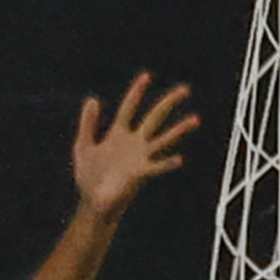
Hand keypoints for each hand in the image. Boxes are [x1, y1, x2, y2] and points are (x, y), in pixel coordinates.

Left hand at [68, 73, 199, 216]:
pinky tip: (179, 159)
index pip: (130, 107)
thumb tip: (93, 99)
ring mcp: (140, 158)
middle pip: (155, 118)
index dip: (137, 92)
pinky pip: (156, 166)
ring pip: (164, 139)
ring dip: (180, 129)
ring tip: (196, 119)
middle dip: (169, 103)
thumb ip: (88, 123)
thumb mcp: (83, 145)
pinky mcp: (140, 174)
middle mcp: (134, 143)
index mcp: (118, 134)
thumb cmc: (88, 177)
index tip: (147, 75)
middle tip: (185, 89)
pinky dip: (167, 163)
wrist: (93, 203)